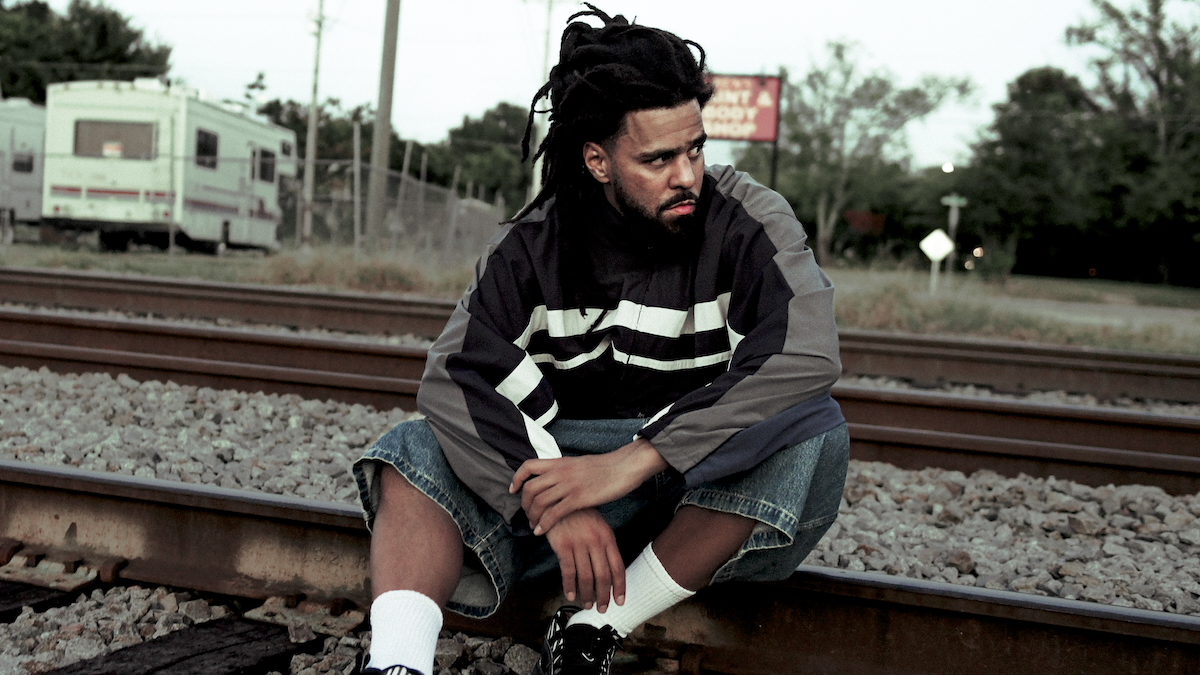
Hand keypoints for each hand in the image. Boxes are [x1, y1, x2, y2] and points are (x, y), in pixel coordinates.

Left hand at [510, 438, 668, 534]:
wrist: (624, 467)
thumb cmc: (606, 467)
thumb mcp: (580, 464)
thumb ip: (565, 470)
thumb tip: (556, 478)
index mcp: (560, 462)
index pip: (529, 466)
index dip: (517, 478)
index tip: (513, 490)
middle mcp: (561, 472)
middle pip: (530, 488)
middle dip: (524, 504)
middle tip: (527, 515)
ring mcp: (569, 485)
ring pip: (539, 502)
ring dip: (533, 517)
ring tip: (534, 526)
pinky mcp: (579, 498)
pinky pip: (554, 513)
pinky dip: (544, 524)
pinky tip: (541, 532)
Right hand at [545, 508, 624, 611]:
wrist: (559, 499)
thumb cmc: (580, 514)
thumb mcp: (598, 526)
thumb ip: (605, 545)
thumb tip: (610, 570)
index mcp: (608, 537)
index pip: (617, 567)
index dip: (620, 587)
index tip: (620, 601)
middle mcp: (596, 542)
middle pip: (603, 575)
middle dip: (604, 596)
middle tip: (602, 609)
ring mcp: (579, 543)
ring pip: (586, 576)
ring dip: (587, 594)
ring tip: (587, 605)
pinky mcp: (563, 545)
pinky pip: (568, 571)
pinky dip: (569, 586)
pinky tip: (570, 595)